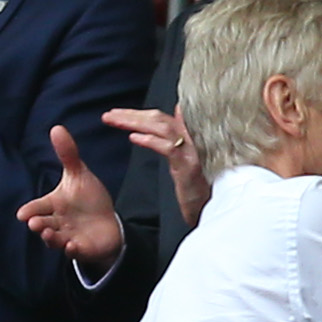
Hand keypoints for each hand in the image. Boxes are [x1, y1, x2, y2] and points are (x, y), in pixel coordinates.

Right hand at [16, 124, 125, 267]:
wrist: (108, 222)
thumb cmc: (88, 199)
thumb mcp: (79, 175)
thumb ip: (68, 155)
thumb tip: (57, 127)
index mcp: (53, 205)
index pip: (37, 207)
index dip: (30, 211)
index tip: (22, 214)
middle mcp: (57, 222)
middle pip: (43, 224)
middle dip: (38, 225)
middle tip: (34, 224)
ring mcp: (67, 237)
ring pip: (55, 240)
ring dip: (51, 238)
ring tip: (49, 234)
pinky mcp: (81, 248)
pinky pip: (74, 251)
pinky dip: (72, 249)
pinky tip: (72, 245)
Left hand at [108, 106, 209, 226]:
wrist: (213, 209)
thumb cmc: (197, 188)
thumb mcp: (185, 162)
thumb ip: (175, 142)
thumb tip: (168, 121)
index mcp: (189, 137)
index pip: (162, 117)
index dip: (140, 113)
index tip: (118, 112)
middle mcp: (193, 139)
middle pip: (160, 118)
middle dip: (132, 114)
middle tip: (109, 114)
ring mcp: (193, 151)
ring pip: (162, 128)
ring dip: (135, 122)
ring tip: (114, 121)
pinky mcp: (189, 166)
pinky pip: (168, 148)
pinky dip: (150, 140)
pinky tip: (133, 138)